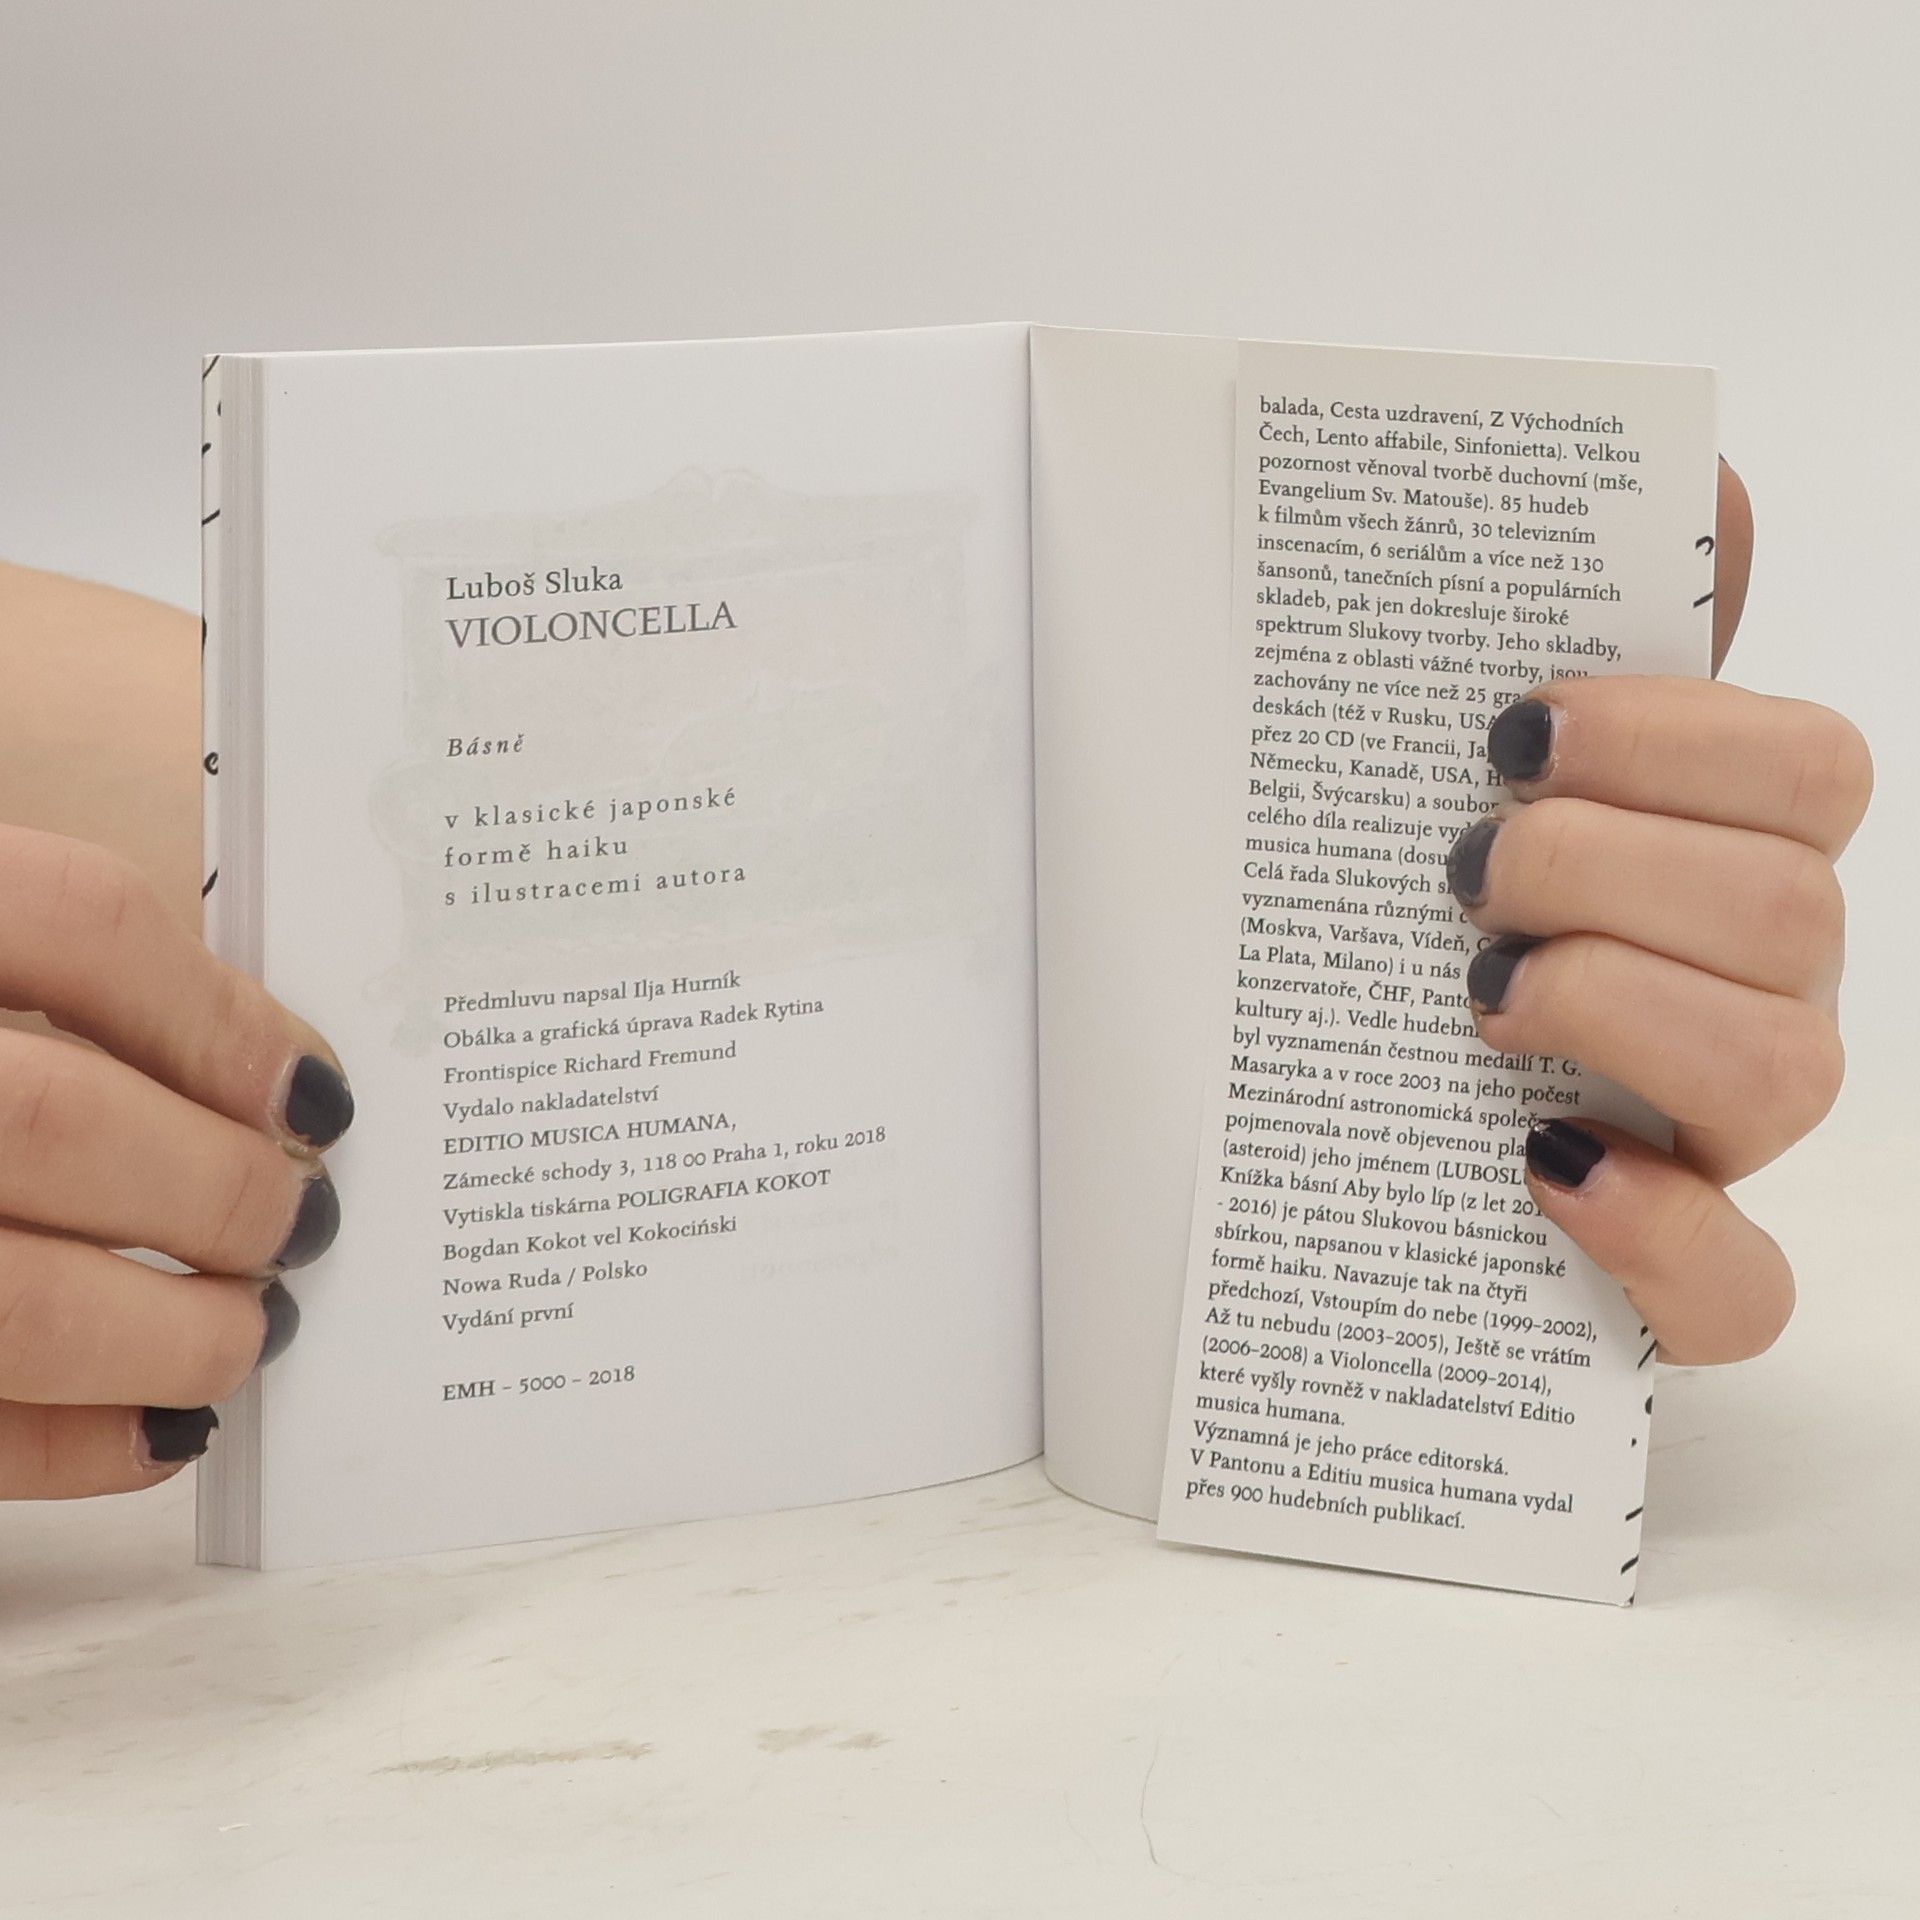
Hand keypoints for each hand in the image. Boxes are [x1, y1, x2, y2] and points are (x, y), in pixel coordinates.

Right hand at [0, 827, 351, 1493]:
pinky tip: (158, 1435)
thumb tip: (256, 1077)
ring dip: (167, 1335)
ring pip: (11, 1302)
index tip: (313, 1093)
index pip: (75, 923)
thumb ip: (45, 978)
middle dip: (215, 1188)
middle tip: (297, 1220)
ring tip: (247, 1331)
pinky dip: (69, 1447)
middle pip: (55, 1120)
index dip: (221, 1017)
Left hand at [1446, 462, 1870, 1362]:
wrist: (1281, 1126)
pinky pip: (1738, 1291)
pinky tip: (1543, 1165)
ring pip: (1790, 1073)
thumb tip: (1714, 481)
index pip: (1807, 766)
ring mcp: (1716, 1139)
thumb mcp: (1421, 772)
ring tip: (1478, 1001)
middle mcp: (1743, 987)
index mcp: (1703, 854)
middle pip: (1796, 908)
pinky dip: (1657, 1235)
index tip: (1508, 729)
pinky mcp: (1672, 1279)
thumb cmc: (1370, 924)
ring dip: (1622, 1013)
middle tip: (1463, 873)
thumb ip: (1564, 633)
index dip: (1677, 734)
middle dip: (1609, 869)